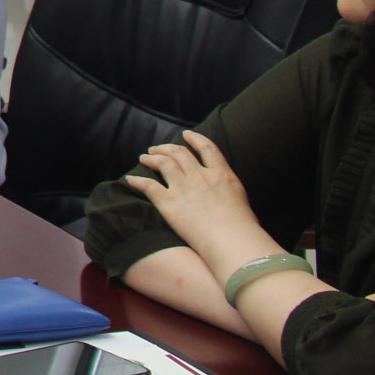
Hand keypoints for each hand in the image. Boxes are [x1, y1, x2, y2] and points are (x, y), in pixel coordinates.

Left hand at [121, 131, 260, 249]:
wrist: (231, 239)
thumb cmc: (243, 227)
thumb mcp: (241, 199)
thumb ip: (228, 189)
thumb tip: (224, 192)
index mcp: (221, 174)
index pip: (207, 148)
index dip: (195, 138)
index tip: (186, 134)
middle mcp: (200, 176)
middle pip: (179, 153)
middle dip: (166, 148)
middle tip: (157, 148)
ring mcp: (183, 187)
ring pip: (162, 163)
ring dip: (151, 158)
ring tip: (144, 157)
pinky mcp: (169, 202)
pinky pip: (148, 186)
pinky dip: (138, 181)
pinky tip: (131, 179)